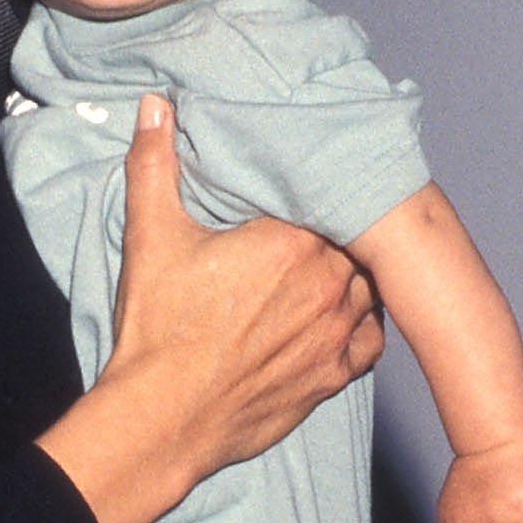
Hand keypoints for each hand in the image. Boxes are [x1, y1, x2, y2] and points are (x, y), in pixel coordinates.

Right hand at [36, 98, 382, 522]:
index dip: (313, 198)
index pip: (325, 199)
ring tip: (325, 274)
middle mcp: (328, 284)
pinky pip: (371, 341)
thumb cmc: (159, 329)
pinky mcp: (333, 377)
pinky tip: (340, 320)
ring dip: (351, 279)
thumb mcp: (151, 236)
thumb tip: (156, 104)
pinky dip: (361, 327)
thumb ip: (156, 163)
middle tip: (309, 235)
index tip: (296, 198)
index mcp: (293, 240)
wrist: (164, 418)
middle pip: (353, 242)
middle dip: (335, 236)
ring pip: (368, 289)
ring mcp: (336, 334)